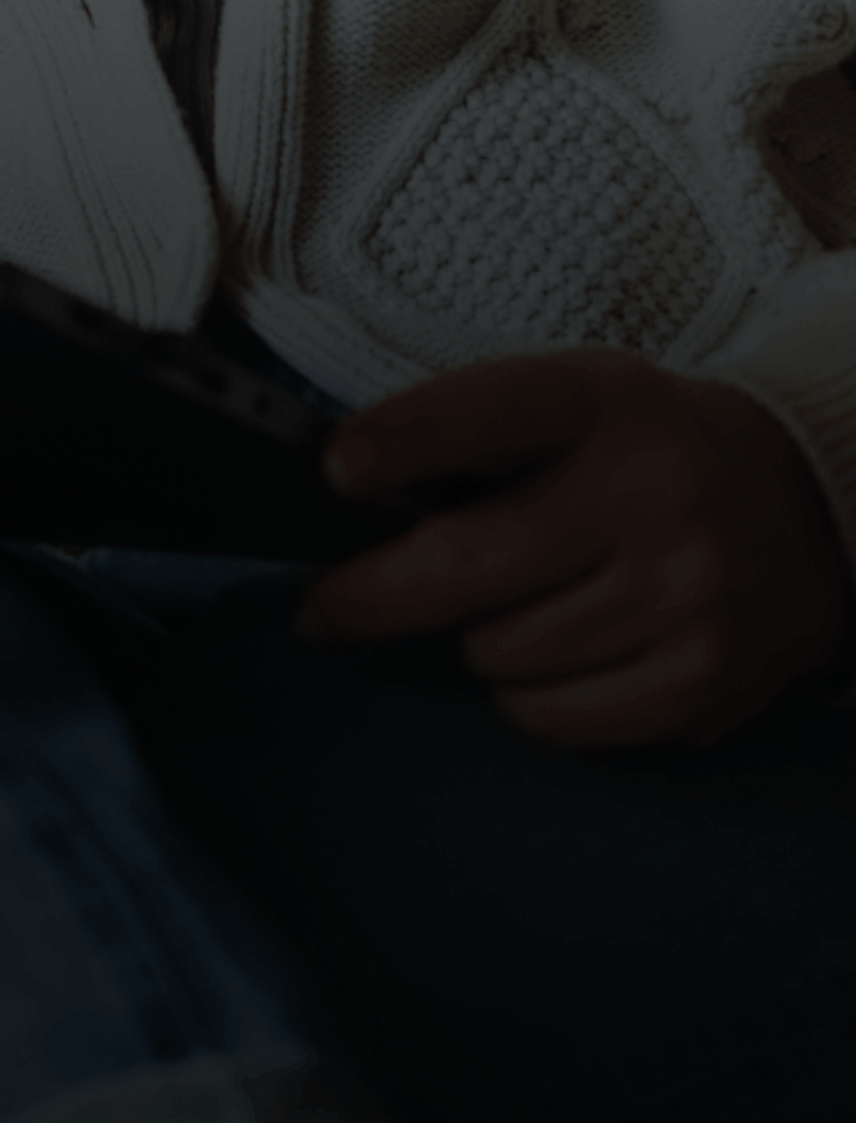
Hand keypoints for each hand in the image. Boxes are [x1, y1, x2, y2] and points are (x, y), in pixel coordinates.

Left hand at [298, 350, 855, 749]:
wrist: (800, 509)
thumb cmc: (638, 453)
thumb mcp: (570, 401)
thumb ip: (467, 436)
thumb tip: (343, 504)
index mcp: (604, 403)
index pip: (494, 411)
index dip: (409, 440)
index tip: (338, 468)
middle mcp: (655, 493)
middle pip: (471, 563)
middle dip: (370, 597)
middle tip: (323, 613)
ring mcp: (686, 594)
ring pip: (499, 655)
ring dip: (472, 644)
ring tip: (511, 611)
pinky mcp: (702, 682)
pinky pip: (552, 721)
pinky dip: (527, 700)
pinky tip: (555, 659)